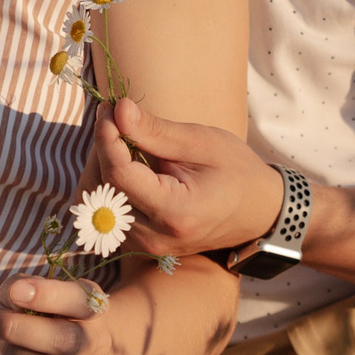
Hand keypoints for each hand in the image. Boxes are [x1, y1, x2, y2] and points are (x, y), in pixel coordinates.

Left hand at [0, 274, 108, 354]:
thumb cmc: (41, 314)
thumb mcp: (32, 290)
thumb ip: (16, 288)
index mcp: (91, 310)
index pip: (80, 301)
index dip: (47, 295)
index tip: (15, 292)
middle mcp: (92, 345)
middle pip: (65, 342)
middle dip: (17, 328)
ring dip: (11, 353)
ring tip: (1, 342)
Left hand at [96, 96, 285, 257]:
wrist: (257, 213)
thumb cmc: (237, 172)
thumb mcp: (203, 143)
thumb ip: (157, 131)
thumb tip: (119, 109)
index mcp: (176, 213)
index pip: (119, 176)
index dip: (107, 138)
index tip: (110, 108)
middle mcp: (154, 237)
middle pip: (102, 189)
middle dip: (101, 148)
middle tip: (115, 115)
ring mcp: (144, 246)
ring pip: (96, 202)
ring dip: (100, 164)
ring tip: (121, 136)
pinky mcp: (138, 245)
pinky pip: (105, 211)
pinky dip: (107, 182)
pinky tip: (125, 161)